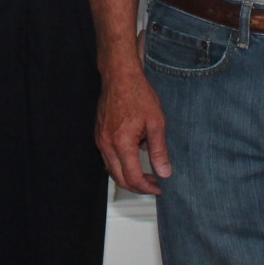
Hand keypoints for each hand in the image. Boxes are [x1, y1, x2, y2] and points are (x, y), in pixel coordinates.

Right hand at [95, 63, 171, 194]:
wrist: (120, 76)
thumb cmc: (137, 94)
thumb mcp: (156, 123)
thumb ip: (159, 150)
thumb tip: (164, 172)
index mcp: (121, 143)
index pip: (133, 177)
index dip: (147, 188)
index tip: (158, 188)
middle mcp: (107, 144)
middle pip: (119, 178)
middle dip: (137, 187)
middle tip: (153, 185)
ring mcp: (100, 140)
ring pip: (112, 170)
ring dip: (128, 176)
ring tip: (146, 174)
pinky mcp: (99, 135)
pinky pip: (108, 158)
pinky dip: (121, 164)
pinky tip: (134, 156)